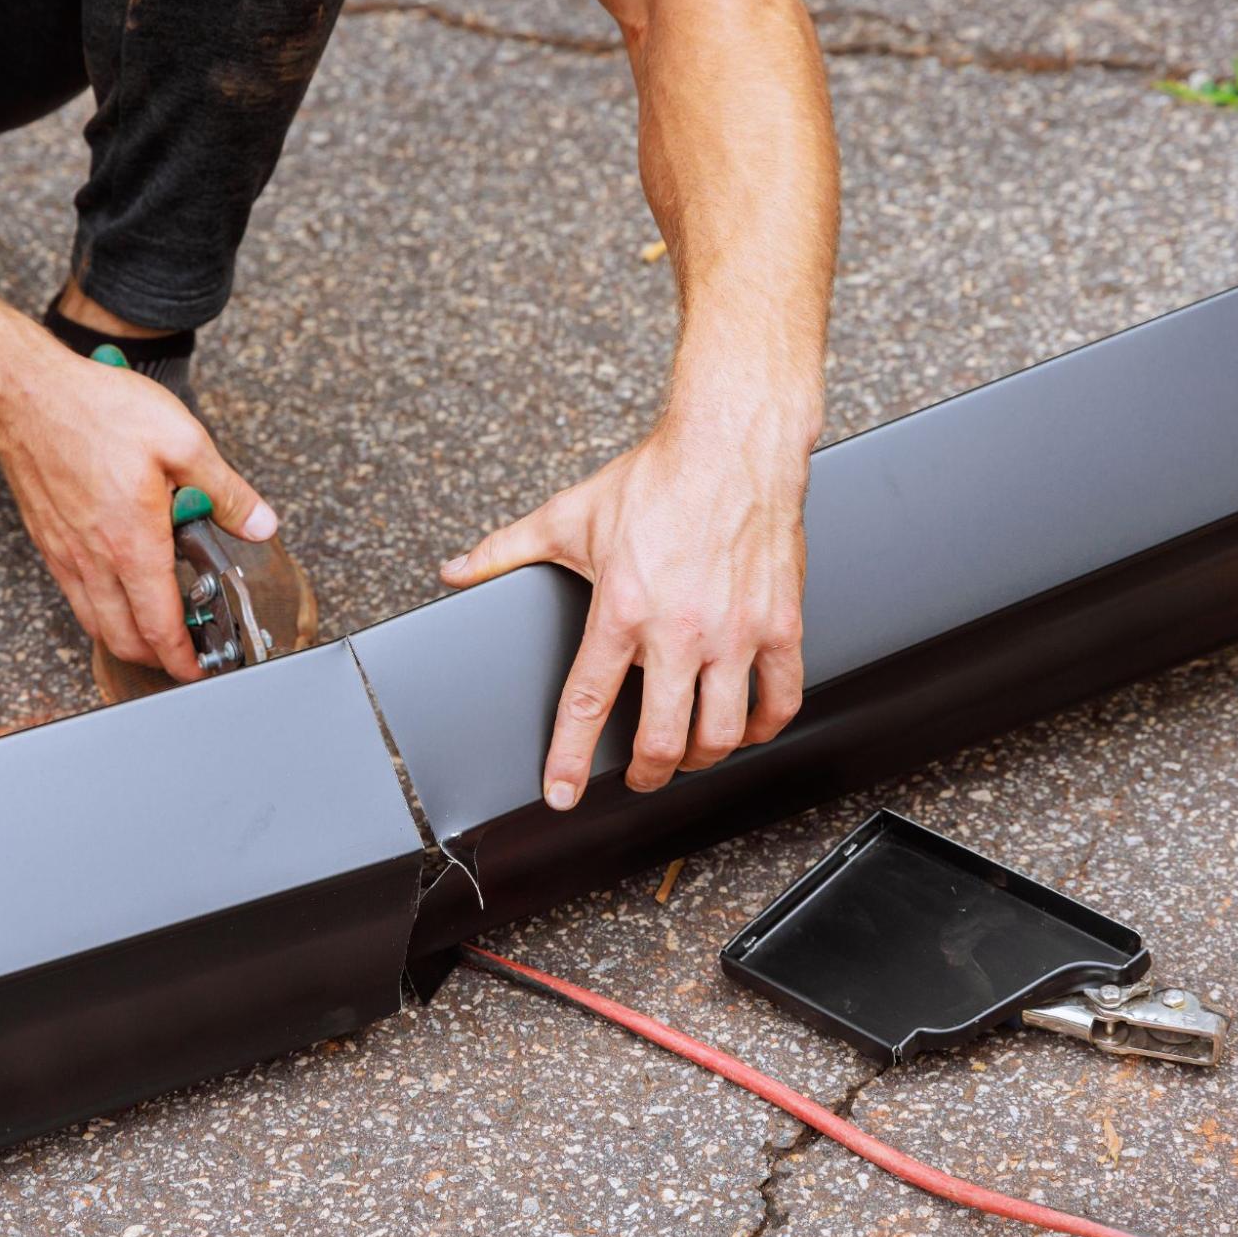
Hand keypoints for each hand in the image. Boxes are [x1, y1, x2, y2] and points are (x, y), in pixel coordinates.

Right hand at [0, 342, 276, 680]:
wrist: (25, 394)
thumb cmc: (96, 410)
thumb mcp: (182, 440)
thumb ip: (226, 490)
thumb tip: (260, 524)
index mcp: (133, 543)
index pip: (160, 626)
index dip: (182, 659)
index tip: (199, 670)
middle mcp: (95, 559)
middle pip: (125, 638)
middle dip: (158, 658)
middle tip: (185, 653)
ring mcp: (66, 554)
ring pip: (95, 623)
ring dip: (127, 638)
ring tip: (157, 627)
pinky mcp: (48, 541)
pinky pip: (75, 596)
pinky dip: (100, 611)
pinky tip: (119, 589)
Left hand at [441, 388, 817, 807]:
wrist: (733, 441)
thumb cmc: (658, 477)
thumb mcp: (570, 516)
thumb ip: (506, 550)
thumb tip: (456, 570)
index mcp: (621, 609)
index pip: (586, 704)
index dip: (568, 760)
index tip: (560, 795)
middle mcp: (679, 628)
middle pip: (663, 740)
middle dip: (645, 774)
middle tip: (637, 776)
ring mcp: (735, 631)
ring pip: (722, 732)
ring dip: (702, 759)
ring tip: (688, 756)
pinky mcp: (781, 623)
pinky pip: (781, 699)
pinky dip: (763, 727)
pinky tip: (747, 727)